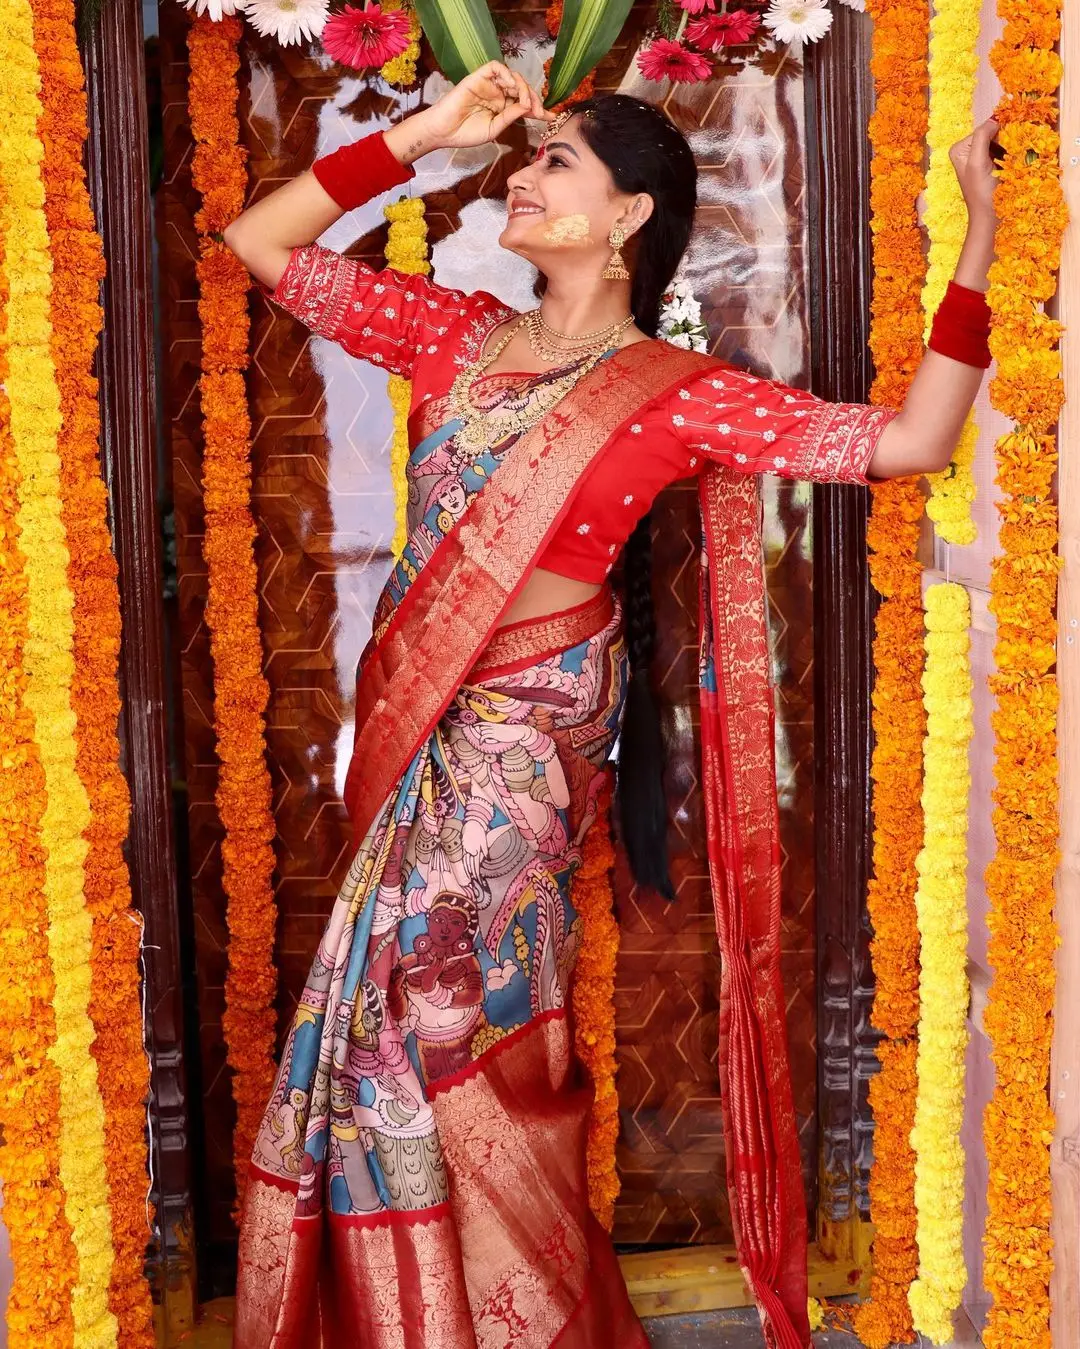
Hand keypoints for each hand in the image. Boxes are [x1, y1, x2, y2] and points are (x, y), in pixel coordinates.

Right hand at [386, 61, 552, 163]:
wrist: (444, 131)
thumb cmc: (466, 133)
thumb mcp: (495, 129)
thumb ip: (511, 116)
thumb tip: (528, 105)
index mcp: (503, 108)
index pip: (524, 104)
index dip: (539, 109)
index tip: (552, 117)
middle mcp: (498, 94)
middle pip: (522, 88)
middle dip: (534, 98)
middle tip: (538, 111)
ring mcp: (489, 85)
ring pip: (512, 77)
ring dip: (523, 87)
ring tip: (525, 102)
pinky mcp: (479, 77)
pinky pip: (495, 67)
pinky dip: (506, 74)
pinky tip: (512, 87)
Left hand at [949, 118, 999, 231]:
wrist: (989, 217)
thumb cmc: (982, 193)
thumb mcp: (977, 163)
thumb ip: (982, 138)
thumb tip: (994, 119)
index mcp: (959, 149)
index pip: (983, 128)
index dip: (997, 134)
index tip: (1002, 149)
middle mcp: (967, 150)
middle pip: (992, 133)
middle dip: (1003, 141)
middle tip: (1005, 159)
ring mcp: (979, 157)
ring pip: (1000, 140)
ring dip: (1009, 147)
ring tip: (1007, 163)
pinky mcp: (990, 164)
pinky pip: (1004, 150)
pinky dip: (1010, 154)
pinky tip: (1010, 165)